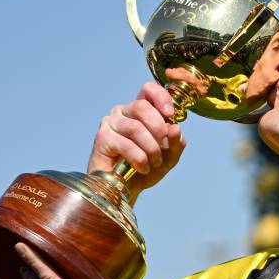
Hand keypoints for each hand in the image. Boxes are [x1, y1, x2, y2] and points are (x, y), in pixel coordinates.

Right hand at [88, 79, 185, 201]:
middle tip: (163, 148)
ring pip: (135, 127)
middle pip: (142, 106)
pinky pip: (126, 144)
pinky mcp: (101, 139)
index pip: (148, 89)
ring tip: (154, 162)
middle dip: (159, 130)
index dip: (161, 97)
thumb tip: (175, 127)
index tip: (170, 115)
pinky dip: (139, 158)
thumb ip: (176, 142)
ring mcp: (110, 124)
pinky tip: (142, 167)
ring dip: (151, 148)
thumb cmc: (145, 168)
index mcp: (140, 111)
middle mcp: (123, 113)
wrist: (127, 190)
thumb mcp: (169, 156)